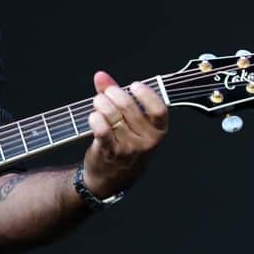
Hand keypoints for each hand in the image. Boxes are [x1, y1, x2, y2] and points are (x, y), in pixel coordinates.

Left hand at [82, 71, 167, 197]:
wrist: (112, 178)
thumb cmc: (124, 143)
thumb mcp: (130, 122)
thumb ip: (116, 95)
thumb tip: (100, 76)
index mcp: (158, 132)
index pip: (159, 110)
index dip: (146, 94)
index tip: (134, 85)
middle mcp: (147, 141)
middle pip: (129, 107)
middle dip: (113, 93)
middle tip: (107, 93)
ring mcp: (129, 148)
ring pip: (112, 115)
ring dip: (101, 104)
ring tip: (98, 102)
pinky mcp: (110, 152)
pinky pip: (102, 129)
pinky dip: (95, 118)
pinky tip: (93, 117)